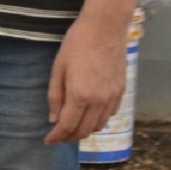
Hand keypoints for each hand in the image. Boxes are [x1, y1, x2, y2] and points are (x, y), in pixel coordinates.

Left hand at [45, 14, 129, 142]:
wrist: (105, 28)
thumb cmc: (76, 44)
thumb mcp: (58, 69)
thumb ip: (55, 96)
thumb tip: (54, 119)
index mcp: (81, 96)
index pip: (68, 126)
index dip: (57, 137)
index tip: (48, 141)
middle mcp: (100, 101)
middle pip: (85, 130)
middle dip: (70, 137)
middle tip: (58, 135)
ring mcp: (113, 97)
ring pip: (100, 125)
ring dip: (85, 130)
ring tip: (72, 126)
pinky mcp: (122, 91)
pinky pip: (110, 115)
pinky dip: (99, 120)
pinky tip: (89, 114)